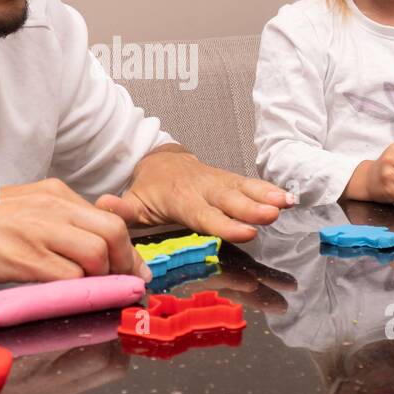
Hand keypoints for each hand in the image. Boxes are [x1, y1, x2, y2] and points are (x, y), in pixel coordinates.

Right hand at [0, 179, 148, 283]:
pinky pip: (68, 278)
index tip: (132, 269)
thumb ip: (55, 221)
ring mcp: (39, 232)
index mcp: (55, 194)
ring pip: (97, 255)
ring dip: (103, 280)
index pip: (110, 217)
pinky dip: (77, 293)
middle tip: (124, 285)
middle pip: (114, 232)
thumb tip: (87, 248)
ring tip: (97, 296)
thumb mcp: (23, 208)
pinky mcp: (23, 258)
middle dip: (126, 264)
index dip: (128, 248)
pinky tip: (72, 301)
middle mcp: (53, 208)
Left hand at [94, 145, 290, 242]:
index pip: (205, 215)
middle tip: (272, 215)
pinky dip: (271, 190)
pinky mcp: (231, 181)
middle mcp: (204, 188)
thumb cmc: (148, 190)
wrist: (161, 161)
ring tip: (287, 204)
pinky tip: (290, 199)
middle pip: (230, 200)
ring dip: (267, 197)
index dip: (225, 224)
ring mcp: (220, 183)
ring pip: (244, 189)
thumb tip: (104, 206)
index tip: (246, 232)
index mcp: (181, 199)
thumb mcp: (132, 202)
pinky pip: (251, 185)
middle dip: (252, 208)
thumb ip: (122, 209)